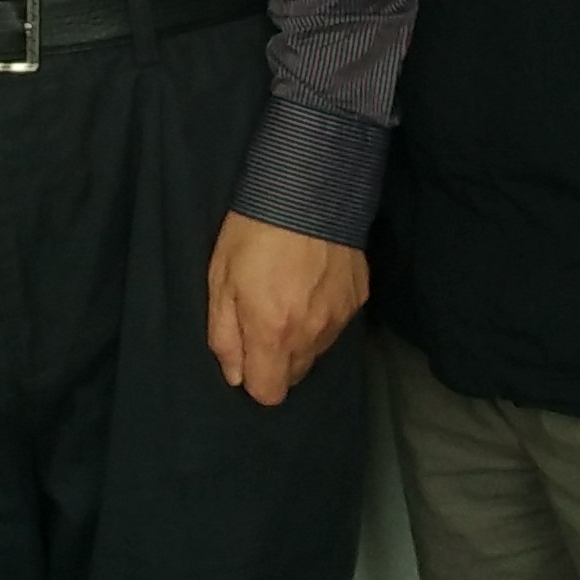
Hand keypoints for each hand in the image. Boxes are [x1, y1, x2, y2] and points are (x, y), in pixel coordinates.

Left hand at [204, 211, 367, 407]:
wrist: (309, 186)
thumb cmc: (253, 231)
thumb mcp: (220, 280)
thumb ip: (225, 335)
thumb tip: (235, 376)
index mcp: (274, 334)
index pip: (269, 393)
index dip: (254, 379)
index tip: (247, 352)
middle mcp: (313, 335)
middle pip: (294, 374)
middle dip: (277, 358)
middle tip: (264, 316)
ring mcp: (340, 317)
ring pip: (316, 350)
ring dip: (301, 336)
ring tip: (289, 293)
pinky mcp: (359, 297)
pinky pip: (336, 323)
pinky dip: (323, 312)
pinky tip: (312, 280)